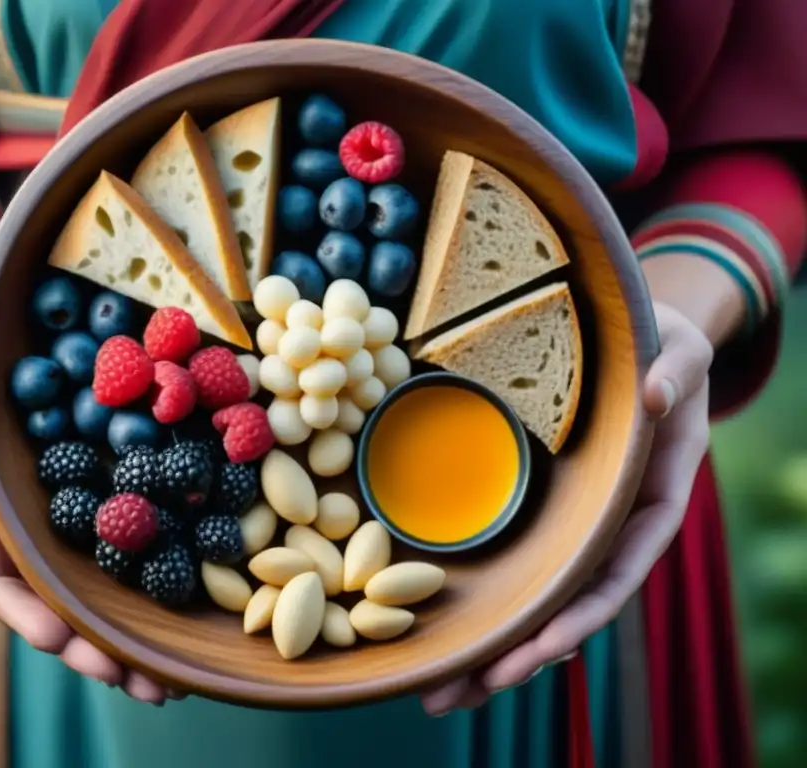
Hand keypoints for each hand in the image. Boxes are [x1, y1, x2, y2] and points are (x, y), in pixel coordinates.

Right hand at [0, 303, 176, 704]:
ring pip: (101, 579)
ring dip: (137, 629)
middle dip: (95, 645)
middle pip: (56, 595)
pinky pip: (138, 528)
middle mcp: (24, 518)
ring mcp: (69, 505)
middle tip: (142, 686)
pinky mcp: (111, 481)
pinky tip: (204, 595)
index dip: (22, 608)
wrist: (14, 324)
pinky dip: (166, 565)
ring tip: (180, 677)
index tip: (60, 639)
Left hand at [420, 302, 713, 714]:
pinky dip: (490, 598)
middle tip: (468, 689)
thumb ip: (678, 370)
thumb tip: (660, 398)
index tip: (545, 648)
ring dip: (496, 643)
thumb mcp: (681, 348)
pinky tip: (450, 634)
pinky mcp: (545, 509)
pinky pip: (519, 560)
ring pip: (538, 595)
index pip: (621, 567)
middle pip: (570, 601)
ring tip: (444, 690)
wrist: (633, 341)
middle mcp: (611, 523)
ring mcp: (576, 522)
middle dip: (523, 650)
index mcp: (651, 499)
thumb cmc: (660, 346)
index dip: (585, 611)